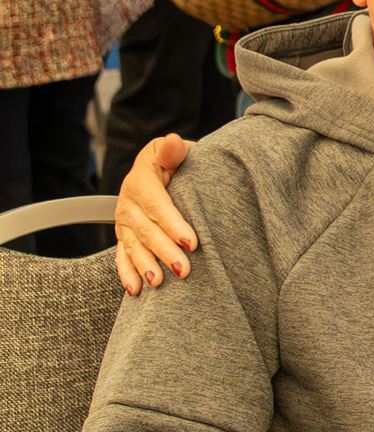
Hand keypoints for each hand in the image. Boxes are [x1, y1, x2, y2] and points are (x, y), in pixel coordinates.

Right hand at [114, 134, 199, 294]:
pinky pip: (122, 256)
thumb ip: (174, 150)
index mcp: (141, 180)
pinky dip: (127, 274)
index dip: (173, 224)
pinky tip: (136, 289)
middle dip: (164, 251)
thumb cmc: (175, 161)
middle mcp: (128, 202)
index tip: (192, 241)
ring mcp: (124, 221)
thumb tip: (173, 142)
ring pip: (134, 246)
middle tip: (184, 269)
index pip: (157, 205)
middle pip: (146, 230)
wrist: (163, 170)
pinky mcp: (124, 236)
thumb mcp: (175, 151)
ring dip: (145, 266)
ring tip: (159, 282)